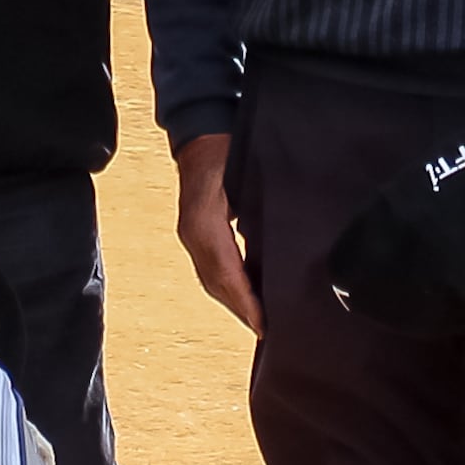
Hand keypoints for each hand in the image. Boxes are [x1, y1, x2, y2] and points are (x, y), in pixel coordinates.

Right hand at [172, 132, 257, 334]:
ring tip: (255, 319)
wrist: (201, 133)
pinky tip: (243, 292)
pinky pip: (209, 268)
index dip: (246, 303)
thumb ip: (258, 214)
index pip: (227, 274)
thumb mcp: (247, 178)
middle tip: (264, 331)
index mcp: (204, 224)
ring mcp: (191, 234)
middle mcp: (193, 234)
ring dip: (232, 302)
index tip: (262, 324)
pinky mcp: (194, 232)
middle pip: (217, 284)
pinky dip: (226, 286)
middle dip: (240, 310)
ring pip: (211, 280)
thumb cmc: (225, 149)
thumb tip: (273, 249)